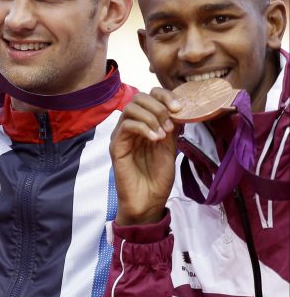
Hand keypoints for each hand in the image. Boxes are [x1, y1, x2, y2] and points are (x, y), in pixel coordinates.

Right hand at [111, 88, 181, 226]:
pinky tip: (155, 139)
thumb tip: (180, 108)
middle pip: (139, 98)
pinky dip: (144, 128)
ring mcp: (122, 136)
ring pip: (131, 108)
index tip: (179, 107)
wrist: (148, 201)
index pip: (149, 97)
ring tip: (162, 134)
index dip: (165, 96)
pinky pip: (127, 126)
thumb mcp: (171, 147)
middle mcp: (131, 127)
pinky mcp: (116, 146)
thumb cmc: (158, 177)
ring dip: (152, 117)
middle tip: (170, 124)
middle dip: (159, 106)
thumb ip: (172, 127)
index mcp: (145, 124)